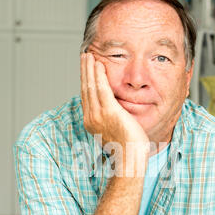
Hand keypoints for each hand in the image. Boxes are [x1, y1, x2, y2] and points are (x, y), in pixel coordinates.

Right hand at [80, 52, 149, 173]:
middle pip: (85, 88)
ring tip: (89, 56)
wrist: (129, 159)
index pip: (86, 97)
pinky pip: (102, 88)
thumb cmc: (127, 149)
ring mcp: (99, 114)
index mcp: (91, 122)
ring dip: (90, 68)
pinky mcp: (110, 111)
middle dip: (85, 71)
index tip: (87, 69)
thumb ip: (112, 120)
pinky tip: (100, 64)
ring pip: (91, 85)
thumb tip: (115, 113)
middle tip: (85, 56)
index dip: (85, 81)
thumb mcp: (115, 131)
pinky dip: (99, 75)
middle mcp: (91, 117)